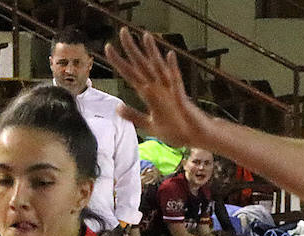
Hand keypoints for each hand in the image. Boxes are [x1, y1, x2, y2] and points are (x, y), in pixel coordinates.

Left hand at [106, 27, 214, 148]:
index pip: (131, 75)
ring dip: (152, 52)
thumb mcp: (149, 125)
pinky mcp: (181, 98)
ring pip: (158, 68)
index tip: (108, 48)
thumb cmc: (175, 130)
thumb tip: (118, 107)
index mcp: (150, 94)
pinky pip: (176, 82)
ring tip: (145, 35)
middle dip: (132, 50)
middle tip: (122, 31)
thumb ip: (134, 116)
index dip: (119, 62)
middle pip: (142, 66)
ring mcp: (170, 91)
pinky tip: (169, 55)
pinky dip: (173, 69)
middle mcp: (159, 88)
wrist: (196, 136)